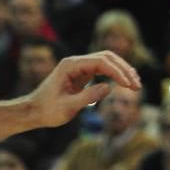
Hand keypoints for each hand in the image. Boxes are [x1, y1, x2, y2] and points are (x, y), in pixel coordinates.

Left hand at [26, 52, 141, 127]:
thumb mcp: (67, 107)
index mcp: (71, 65)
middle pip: (107, 57)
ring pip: (107, 62)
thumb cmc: (47, 110)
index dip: (117, 72)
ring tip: (135, 84)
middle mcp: (76, 62)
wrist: (33, 112)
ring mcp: (79, 67)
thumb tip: (109, 88)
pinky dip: (115, 75)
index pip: (101, 62)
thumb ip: (87, 97)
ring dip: (122, 71)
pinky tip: (124, 83)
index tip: (128, 85)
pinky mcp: (81, 74)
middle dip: (123, 69)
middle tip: (136, 85)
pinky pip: (102, 70)